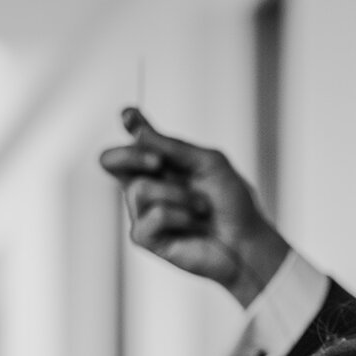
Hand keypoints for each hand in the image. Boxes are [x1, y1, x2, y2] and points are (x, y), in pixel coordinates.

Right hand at [99, 107, 289, 306]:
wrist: (245, 240)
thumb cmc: (232, 202)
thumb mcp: (208, 163)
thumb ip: (173, 147)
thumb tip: (138, 132)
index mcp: (161, 163)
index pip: (136, 138)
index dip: (129, 123)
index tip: (129, 115)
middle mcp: (147, 184)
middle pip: (110, 161)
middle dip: (130, 155)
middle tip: (157, 161)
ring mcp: (143, 212)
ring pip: (138, 189)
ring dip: (178, 194)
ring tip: (201, 207)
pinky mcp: (146, 238)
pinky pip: (153, 215)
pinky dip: (180, 216)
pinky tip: (194, 224)